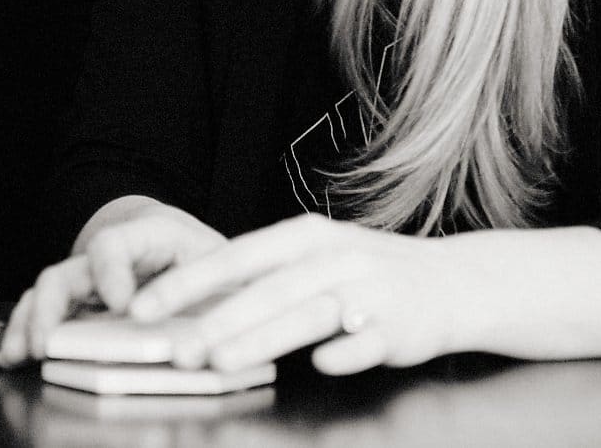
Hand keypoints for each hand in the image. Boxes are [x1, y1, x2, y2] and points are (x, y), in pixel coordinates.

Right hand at [0, 197, 225, 366]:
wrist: (184, 242)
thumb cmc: (203, 255)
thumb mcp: (219, 263)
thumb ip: (210, 291)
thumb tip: (196, 343)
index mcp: (146, 236)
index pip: (114, 244)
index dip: (111, 273)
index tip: (120, 304)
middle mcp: (107, 256)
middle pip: (66, 272)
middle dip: (52, 307)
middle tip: (48, 342)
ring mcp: (88, 278)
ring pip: (48, 293)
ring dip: (29, 323)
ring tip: (20, 353)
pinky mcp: (79, 303)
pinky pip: (45, 312)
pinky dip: (26, 332)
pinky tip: (14, 355)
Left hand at [122, 213, 469, 375]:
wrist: (454, 282)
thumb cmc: (368, 273)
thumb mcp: (315, 258)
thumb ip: (263, 277)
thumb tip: (194, 302)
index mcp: (307, 237)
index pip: (237, 256)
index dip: (190, 282)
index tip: (146, 305)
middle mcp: (335, 258)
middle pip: (268, 289)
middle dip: (218, 319)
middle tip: (177, 346)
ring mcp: (369, 291)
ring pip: (308, 314)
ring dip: (263, 337)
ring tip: (221, 361)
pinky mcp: (399, 327)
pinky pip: (365, 342)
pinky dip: (343, 352)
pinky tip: (320, 364)